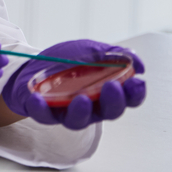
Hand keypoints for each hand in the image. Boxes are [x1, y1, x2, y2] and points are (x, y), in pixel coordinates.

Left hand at [1, 40, 145, 130]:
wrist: (34, 62)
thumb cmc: (67, 60)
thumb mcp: (91, 50)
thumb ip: (114, 54)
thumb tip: (137, 63)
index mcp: (106, 92)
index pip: (128, 99)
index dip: (135, 93)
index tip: (137, 81)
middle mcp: (91, 107)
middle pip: (108, 112)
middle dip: (113, 101)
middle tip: (113, 86)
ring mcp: (67, 111)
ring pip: (78, 120)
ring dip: (81, 111)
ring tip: (82, 98)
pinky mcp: (44, 113)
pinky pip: (43, 115)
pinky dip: (41, 108)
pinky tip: (38, 99)